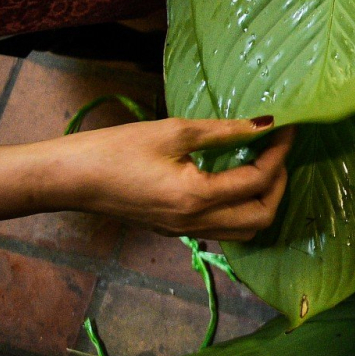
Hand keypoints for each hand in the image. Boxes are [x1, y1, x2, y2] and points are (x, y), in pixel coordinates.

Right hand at [0, 119, 293, 241]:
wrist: (68, 179)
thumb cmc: (116, 149)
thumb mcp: (174, 131)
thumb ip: (224, 131)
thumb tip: (265, 123)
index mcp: (196, 198)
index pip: (257, 181)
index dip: (279, 154)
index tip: (286, 128)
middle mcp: (195, 223)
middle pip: (261, 218)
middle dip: (279, 186)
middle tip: (278, 154)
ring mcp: (184, 231)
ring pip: (245, 231)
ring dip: (263, 202)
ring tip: (262, 167)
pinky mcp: (173, 229)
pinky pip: (223, 228)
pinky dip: (241, 209)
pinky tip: (234, 180)